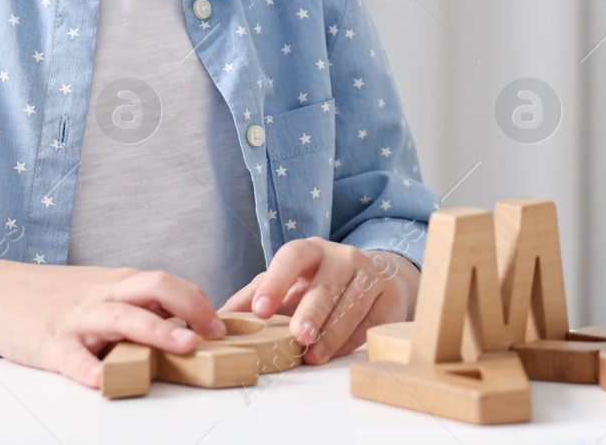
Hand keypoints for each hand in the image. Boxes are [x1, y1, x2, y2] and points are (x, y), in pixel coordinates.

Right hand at [0, 262, 227, 388]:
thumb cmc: (55, 296)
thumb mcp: (101, 292)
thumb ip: (136, 304)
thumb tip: (181, 325)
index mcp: (119, 284)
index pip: (169, 283)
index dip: (199, 301)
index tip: (223, 323)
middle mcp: (104, 295)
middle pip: (155, 288)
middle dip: (190, 307)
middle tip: (214, 333)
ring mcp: (77, 318)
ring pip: (121, 317)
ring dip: (156, 330)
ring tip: (183, 346)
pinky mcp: (48, 342)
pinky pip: (70, 355)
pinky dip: (85, 366)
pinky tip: (98, 379)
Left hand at [219, 238, 418, 364]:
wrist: (372, 279)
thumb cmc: (317, 283)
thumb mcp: (285, 283)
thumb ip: (253, 297)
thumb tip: (216, 318)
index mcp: (311, 250)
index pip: (292, 256)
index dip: (276, 282)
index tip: (261, 310)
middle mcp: (342, 257)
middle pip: (325, 284)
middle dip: (311, 312)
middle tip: (298, 336)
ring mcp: (370, 276)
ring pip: (351, 305)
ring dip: (331, 333)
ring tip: (314, 355)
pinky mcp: (389, 299)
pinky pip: (370, 322)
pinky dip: (352, 340)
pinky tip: (337, 351)